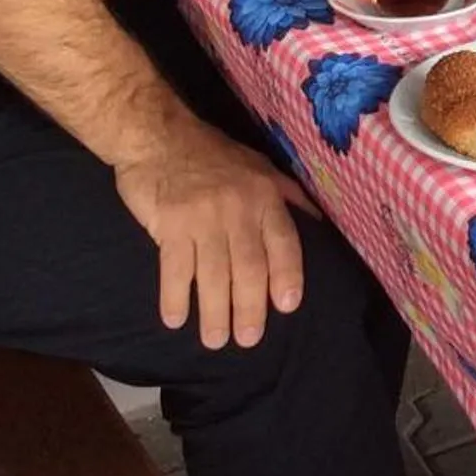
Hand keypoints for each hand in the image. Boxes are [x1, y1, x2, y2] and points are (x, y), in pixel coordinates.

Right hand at [115, 119, 320, 348]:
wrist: (157, 135)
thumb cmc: (211, 154)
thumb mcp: (258, 165)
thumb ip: (286, 195)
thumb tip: (317, 221)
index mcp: (264, 196)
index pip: (283, 243)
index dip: (287, 276)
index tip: (287, 306)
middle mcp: (238, 209)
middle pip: (249, 268)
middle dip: (250, 308)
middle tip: (248, 340)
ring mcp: (202, 218)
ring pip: (213, 276)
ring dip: (214, 313)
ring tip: (215, 340)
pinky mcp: (168, 225)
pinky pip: (174, 270)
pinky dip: (175, 298)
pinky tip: (175, 319)